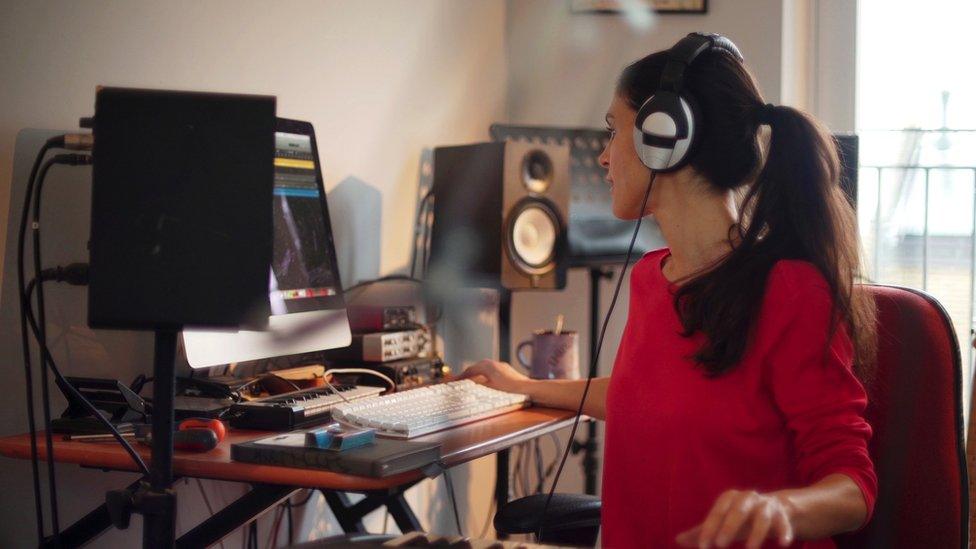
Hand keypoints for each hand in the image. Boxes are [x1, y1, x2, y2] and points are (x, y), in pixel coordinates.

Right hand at [457, 359, 530, 394]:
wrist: (527, 388)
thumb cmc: (510, 388)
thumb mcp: (489, 387)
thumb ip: (476, 383)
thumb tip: (466, 382)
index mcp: (486, 365)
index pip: (468, 371)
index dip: (459, 377)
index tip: (451, 382)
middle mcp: (492, 363)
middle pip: (474, 369)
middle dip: (465, 375)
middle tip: (457, 381)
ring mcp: (499, 366)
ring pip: (482, 370)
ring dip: (474, 375)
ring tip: (468, 383)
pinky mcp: (505, 371)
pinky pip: (489, 372)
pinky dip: (483, 376)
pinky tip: (483, 383)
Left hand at [675, 490, 794, 548]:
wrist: (773, 507)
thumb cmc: (740, 516)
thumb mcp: (722, 521)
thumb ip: (702, 531)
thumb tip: (678, 539)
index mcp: (730, 498)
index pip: (717, 512)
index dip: (709, 528)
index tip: (704, 546)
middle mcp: (748, 498)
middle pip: (738, 510)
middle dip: (729, 527)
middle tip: (720, 545)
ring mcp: (766, 505)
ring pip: (762, 517)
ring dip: (756, 533)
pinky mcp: (782, 514)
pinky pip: (783, 522)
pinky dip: (784, 531)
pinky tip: (783, 544)